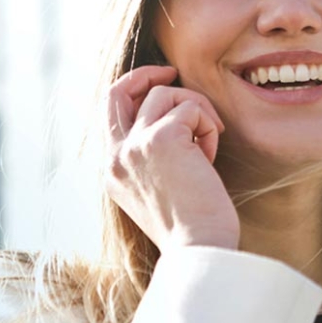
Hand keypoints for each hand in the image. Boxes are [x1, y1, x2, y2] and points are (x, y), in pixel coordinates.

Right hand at [104, 65, 239, 252]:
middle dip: (146, 74)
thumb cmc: (191, 228)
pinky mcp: (162, 138)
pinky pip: (191, 108)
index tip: (161, 85)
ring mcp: (135, 146)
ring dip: (196, 111)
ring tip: (208, 143)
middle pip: (118, 90)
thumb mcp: (158, 190)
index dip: (134, 91)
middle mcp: (115, 156)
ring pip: (166, 95)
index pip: (110, 113)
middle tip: (173, 72)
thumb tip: (174, 121)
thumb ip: (152, 158)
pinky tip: (211, 157)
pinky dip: (208, 126)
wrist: (199, 250)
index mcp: (112, 171)